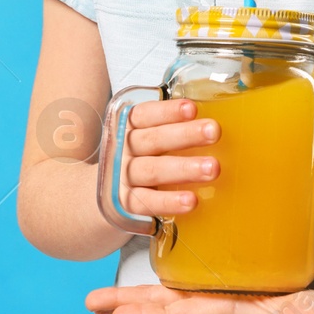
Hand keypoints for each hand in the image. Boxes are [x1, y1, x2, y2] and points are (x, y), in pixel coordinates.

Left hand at [85, 283, 313, 313]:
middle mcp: (216, 311)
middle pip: (165, 311)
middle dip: (131, 309)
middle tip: (94, 304)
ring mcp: (213, 303)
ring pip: (163, 302)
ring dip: (130, 301)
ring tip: (96, 301)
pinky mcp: (215, 294)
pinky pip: (175, 293)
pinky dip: (149, 293)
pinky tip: (131, 290)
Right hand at [117, 97, 219, 219]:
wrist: (100, 196)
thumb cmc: (137, 159)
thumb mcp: (146, 138)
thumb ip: (172, 129)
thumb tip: (212, 124)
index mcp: (128, 128)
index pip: (145, 115)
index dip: (168, 111)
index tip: (192, 109)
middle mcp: (123, 150)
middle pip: (153, 140)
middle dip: (185, 135)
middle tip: (213, 131)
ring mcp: (123, 178)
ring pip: (153, 170)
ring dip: (184, 169)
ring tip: (212, 168)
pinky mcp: (124, 205)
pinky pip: (148, 202)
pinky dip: (169, 201)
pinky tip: (191, 200)